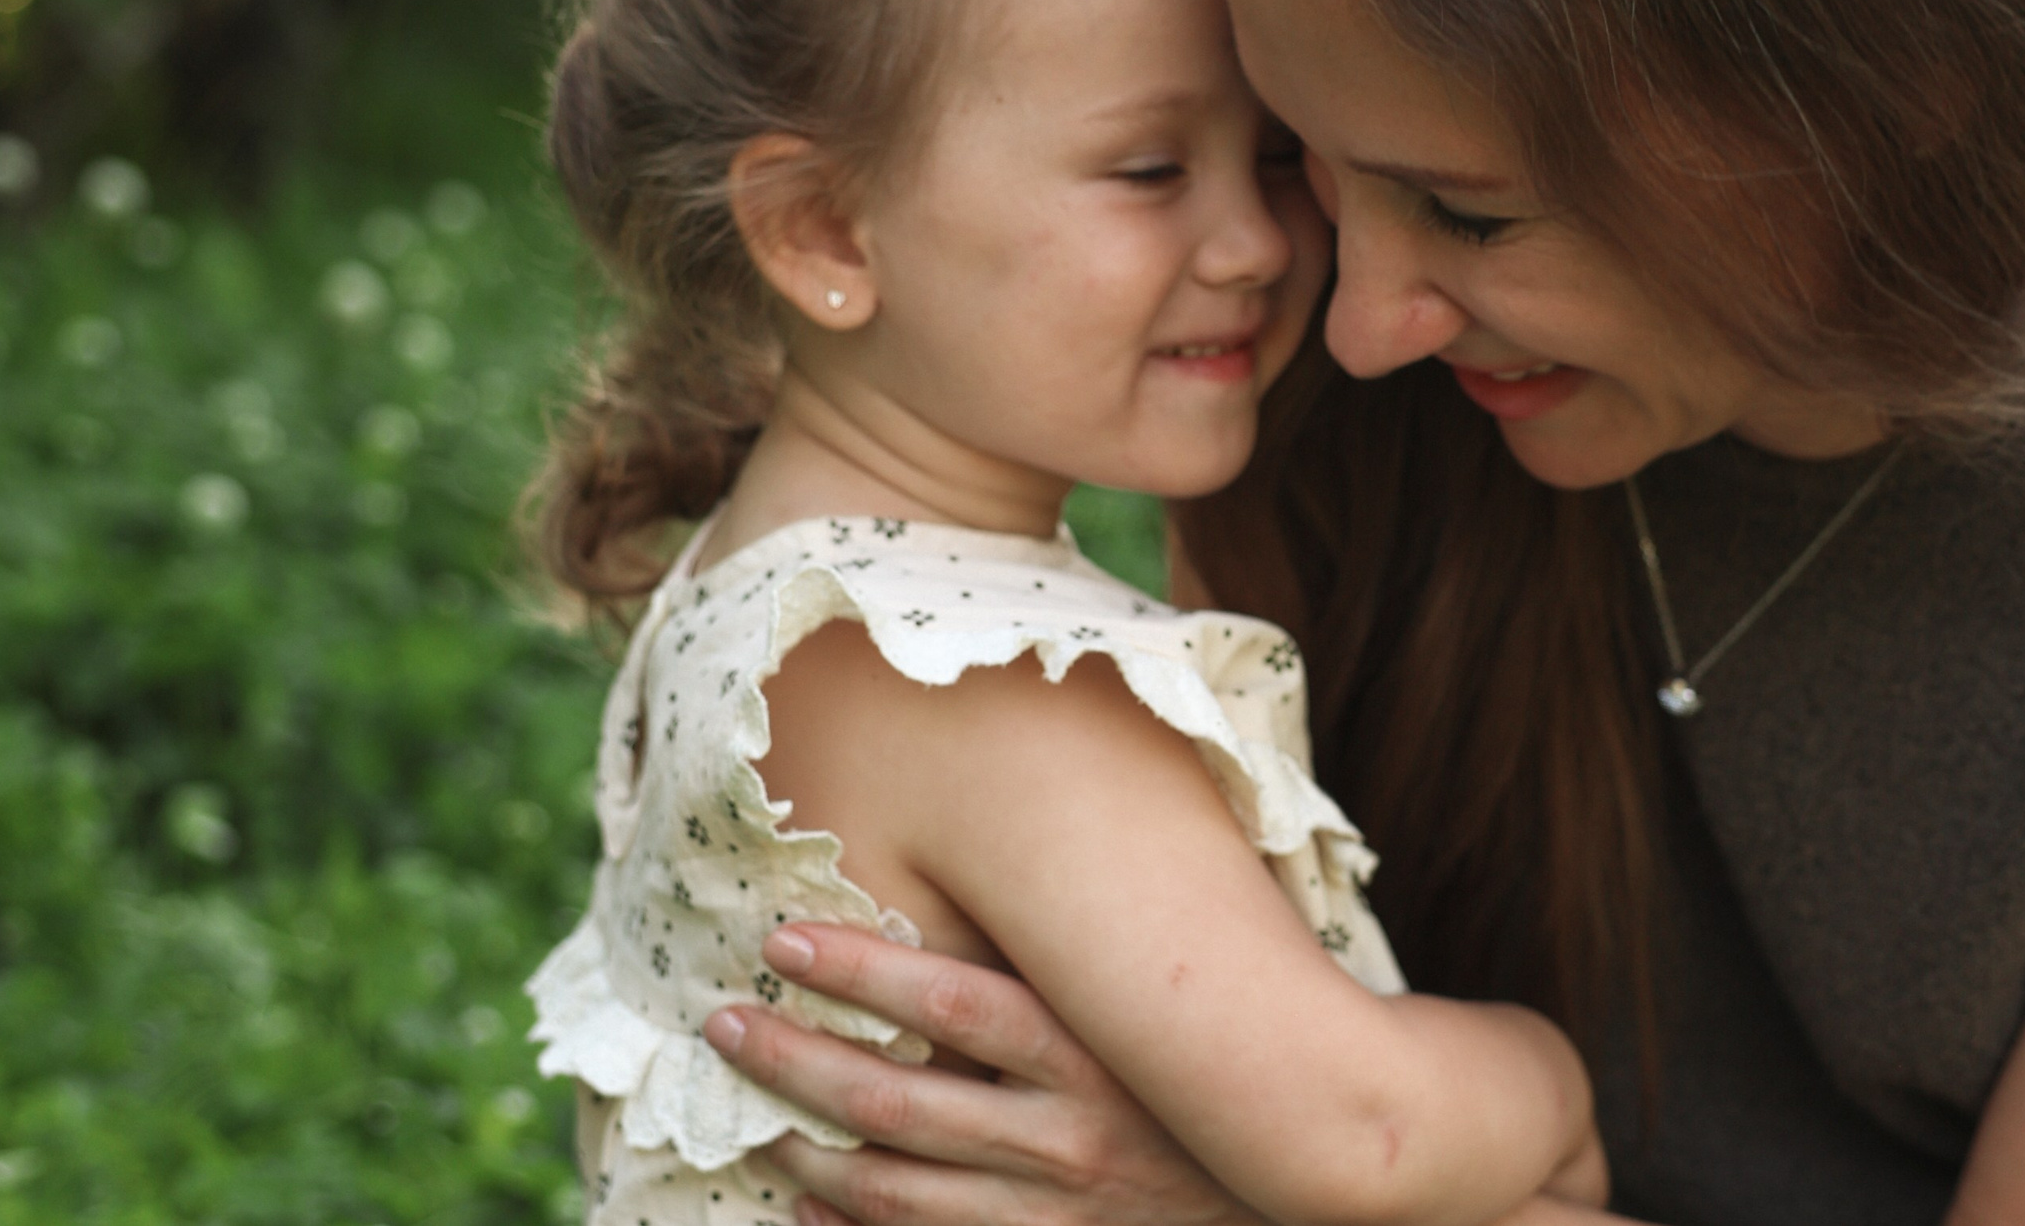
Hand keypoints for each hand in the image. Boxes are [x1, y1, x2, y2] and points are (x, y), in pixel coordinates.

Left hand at [703, 923, 1266, 1225]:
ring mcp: (1052, 1211)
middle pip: (896, 1098)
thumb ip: (1101, 944)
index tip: (784, 938)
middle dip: (795, 1059)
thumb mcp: (1172, 1004)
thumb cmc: (1221, 1080)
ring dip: (804, 1147)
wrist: (1303, 1199)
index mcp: (1093, 1050)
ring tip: (749, 1112)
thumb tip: (1029, 837)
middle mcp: (1064, 1134)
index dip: (863, 970)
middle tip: (722, 1020)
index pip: (956, 1000)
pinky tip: (799, 1203)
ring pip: (892, 1188)